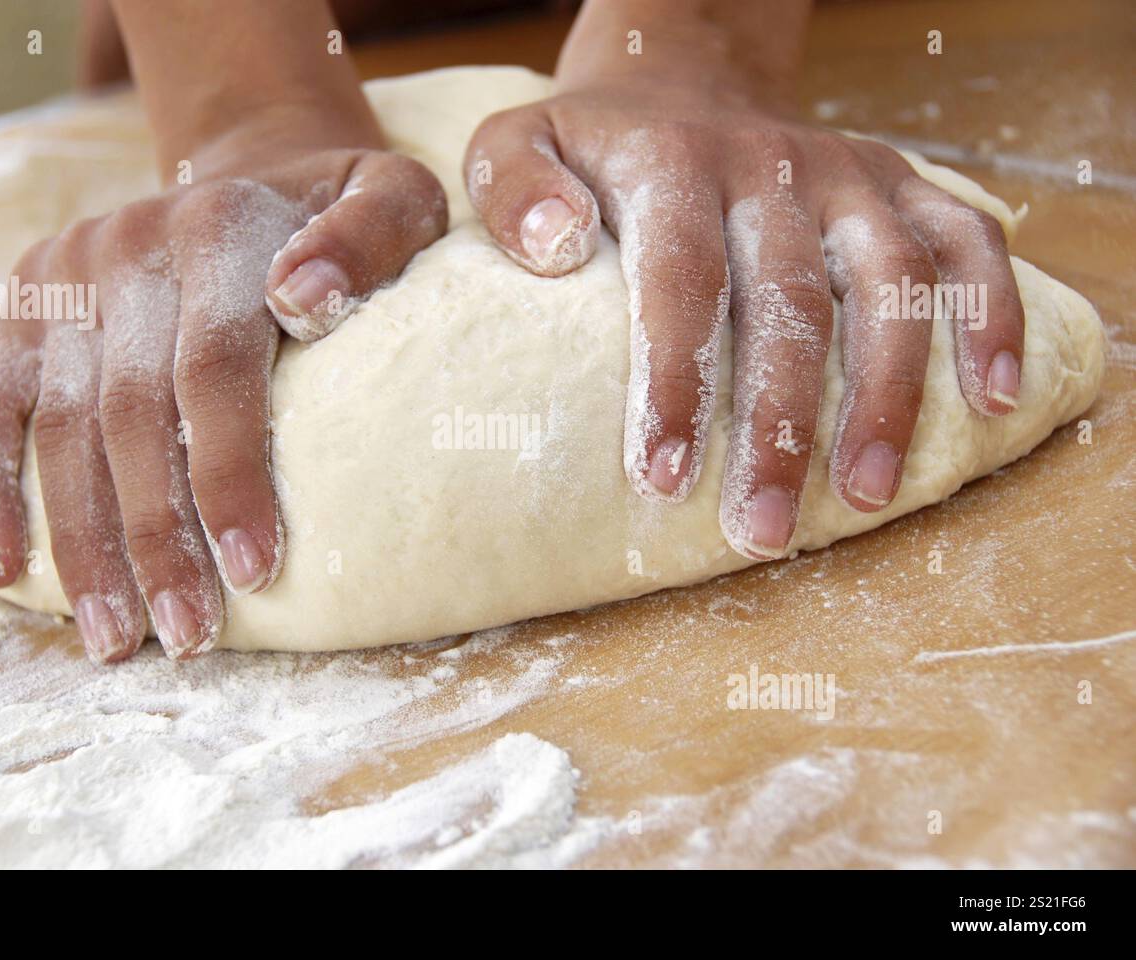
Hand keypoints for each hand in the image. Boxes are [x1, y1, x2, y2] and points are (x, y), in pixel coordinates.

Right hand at [0, 115, 446, 662]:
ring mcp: (68, 274)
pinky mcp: (24, 300)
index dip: (230, 473)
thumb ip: (371, 237)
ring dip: (81, 541)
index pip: (216, 366)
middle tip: (185, 637)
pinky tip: (4, 569)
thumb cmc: (339, 218)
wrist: (254, 171)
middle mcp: (132, 247)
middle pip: (132, 412)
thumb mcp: (393, 198)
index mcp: (222, 229)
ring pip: (59, 424)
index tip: (255, 571)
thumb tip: (302, 301)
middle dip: (156, 537)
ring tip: (112, 638)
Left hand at [464, 13, 1022, 560]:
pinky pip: (967, 240)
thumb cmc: (592, 148)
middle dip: (779, 424)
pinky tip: (996, 398)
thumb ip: (514, 189)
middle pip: (788, 301)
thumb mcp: (517, 144)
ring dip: (887, 393)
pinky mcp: (901, 181)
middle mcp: (769, 164)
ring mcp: (846, 173)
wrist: (681, 81)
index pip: (680, 278)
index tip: (666, 477)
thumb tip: (554, 248)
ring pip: (887, 280)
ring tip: (867, 495)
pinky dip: (992, 313)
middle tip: (762, 530)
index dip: (678, 380)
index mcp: (672, 163)